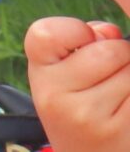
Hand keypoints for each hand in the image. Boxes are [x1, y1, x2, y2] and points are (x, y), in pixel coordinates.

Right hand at [28, 16, 129, 151]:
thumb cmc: (79, 104)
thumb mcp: (65, 73)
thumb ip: (85, 42)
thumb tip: (111, 33)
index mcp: (39, 71)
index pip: (47, 32)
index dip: (76, 30)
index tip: (84, 43)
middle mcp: (54, 94)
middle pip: (108, 50)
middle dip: (119, 55)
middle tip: (108, 74)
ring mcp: (85, 115)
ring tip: (118, 94)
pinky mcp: (114, 131)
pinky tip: (124, 107)